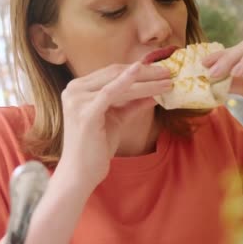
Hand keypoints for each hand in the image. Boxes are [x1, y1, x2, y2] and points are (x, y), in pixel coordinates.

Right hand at [58, 62, 171, 189]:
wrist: (81, 173)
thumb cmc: (96, 147)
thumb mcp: (116, 119)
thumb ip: (131, 104)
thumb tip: (153, 93)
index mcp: (78, 89)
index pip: (111, 73)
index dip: (137, 70)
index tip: (160, 70)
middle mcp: (73, 90)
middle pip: (114, 73)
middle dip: (144, 72)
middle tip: (168, 72)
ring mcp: (77, 100)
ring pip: (117, 82)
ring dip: (146, 80)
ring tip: (167, 81)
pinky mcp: (85, 112)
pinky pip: (110, 93)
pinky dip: (126, 81)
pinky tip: (140, 72)